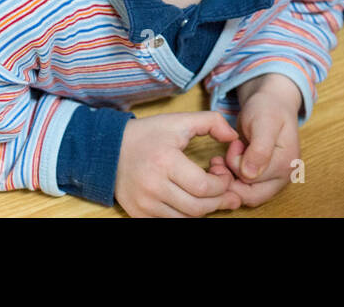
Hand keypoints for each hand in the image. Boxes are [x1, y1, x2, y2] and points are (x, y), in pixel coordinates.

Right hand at [115, 111, 243, 217]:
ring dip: (204, 209)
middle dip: (219, 200)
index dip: (222, 184)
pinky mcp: (138, 214)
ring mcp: (144, 204)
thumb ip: (212, 122)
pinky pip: (170, 222)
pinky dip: (185, 215)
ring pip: (186, 219)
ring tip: (210, 195)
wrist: (109, 149)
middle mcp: (153, 187)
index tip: (223, 173)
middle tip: (227, 190)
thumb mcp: (180, 121)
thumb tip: (234, 136)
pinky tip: (191, 201)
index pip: (203, 187)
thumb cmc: (149, 135)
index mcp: (166, 162)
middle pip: (197, 207)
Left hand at [209, 74, 301, 207]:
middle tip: (222, 157)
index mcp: (286, 163)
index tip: (234, 143)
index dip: (235, 164)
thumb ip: (259, 148)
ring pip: (247, 195)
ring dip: (230, 180)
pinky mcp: (266, 178)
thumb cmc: (268, 108)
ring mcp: (276, 179)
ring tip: (222, 160)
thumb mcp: (264, 122)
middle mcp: (284, 176)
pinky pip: (246, 190)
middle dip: (231, 178)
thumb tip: (250, 174)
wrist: (271, 103)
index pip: (252, 180)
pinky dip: (233, 180)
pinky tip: (225, 164)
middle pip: (251, 195)